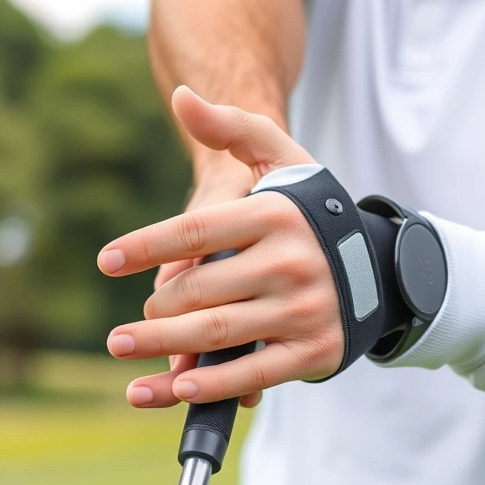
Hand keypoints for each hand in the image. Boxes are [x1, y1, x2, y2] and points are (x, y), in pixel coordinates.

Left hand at [99, 86, 343, 407]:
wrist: (377, 264)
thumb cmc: (310, 211)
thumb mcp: (281, 158)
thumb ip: (231, 127)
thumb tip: (181, 97)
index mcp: (275, 215)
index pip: (195, 231)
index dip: (144, 246)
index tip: (106, 262)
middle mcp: (291, 261)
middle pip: (200, 290)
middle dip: (154, 311)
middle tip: (128, 326)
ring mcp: (304, 309)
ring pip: (218, 333)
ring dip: (163, 349)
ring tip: (122, 351)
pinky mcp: (313, 350)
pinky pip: (255, 372)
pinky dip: (214, 385)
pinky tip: (177, 388)